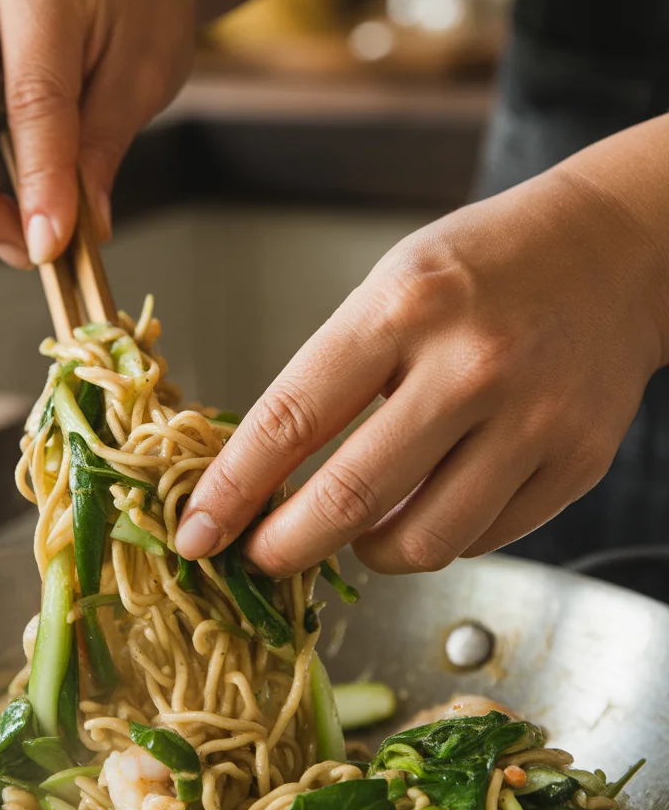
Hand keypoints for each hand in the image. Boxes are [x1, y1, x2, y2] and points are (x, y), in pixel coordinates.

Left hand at [176, 156, 668, 573]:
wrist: (614, 252)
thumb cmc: (485, 264)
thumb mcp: (390, 286)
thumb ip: (335, 376)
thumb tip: (272, 474)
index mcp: (404, 307)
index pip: (290, 418)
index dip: (231, 489)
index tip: (196, 532)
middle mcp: (469, 367)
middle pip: (350, 497)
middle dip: (284, 547)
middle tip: (259, 557)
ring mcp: (531, 421)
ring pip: (422, 542)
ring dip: (365, 552)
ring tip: (353, 527)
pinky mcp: (575, 463)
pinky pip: (483, 539)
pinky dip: (436, 537)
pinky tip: (425, 506)